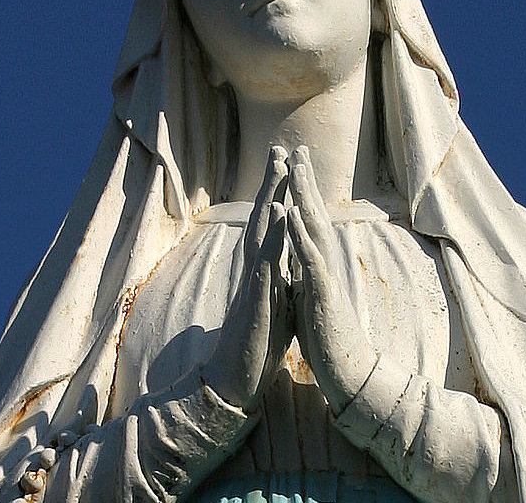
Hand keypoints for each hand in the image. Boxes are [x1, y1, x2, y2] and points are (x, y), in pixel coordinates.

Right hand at [202, 146, 293, 407]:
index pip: (271, 223)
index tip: (287, 161)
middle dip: (273, 183)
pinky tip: (276, 214)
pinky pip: (264, 262)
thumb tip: (287, 262)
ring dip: (269, 201)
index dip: (279, 193)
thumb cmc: (258, 341)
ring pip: (261, 234)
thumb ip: (280, 278)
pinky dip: (271, 237)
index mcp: (265, 268)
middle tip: (280, 148)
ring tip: (279, 170)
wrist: (238, 378)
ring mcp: (254, 282)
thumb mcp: (277, 302)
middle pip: (262, 217)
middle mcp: (256, 268)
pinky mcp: (257, 299)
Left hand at [285, 147, 379, 413]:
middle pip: (313, 214)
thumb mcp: (309, 294)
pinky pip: (311, 260)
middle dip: (305, 182)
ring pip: (315, 230)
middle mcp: (322, 263)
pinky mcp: (323, 294)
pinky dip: (301, 236)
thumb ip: (304, 270)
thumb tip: (297, 252)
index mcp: (314, 263)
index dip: (299, 191)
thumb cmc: (326, 333)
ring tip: (297, 169)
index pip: (307, 219)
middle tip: (298, 148)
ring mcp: (325, 276)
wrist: (346, 369)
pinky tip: (293, 214)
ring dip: (306, 198)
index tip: (291, 160)